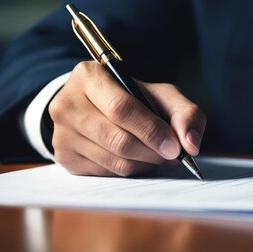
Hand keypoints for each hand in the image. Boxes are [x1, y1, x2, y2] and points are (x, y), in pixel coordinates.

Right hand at [48, 61, 205, 175]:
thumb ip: (185, 113)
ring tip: (154, 154)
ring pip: (114, 161)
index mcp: (88, 76)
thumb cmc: (133, 99)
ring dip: (144, 164)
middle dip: (152, 152)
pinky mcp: (63, 156)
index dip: (151, 130)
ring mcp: (61, 132)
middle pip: (118, 140)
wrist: (96, 107)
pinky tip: (135, 159)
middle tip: (170, 155)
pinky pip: (106, 174)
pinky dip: (129, 170)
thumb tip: (191, 144)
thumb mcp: (160, 95)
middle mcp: (66, 103)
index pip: (121, 108)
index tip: (174, 147)